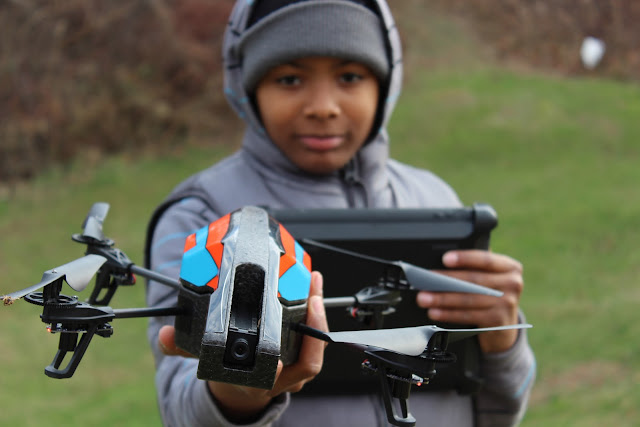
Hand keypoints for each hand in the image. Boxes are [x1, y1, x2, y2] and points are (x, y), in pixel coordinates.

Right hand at [158, 271, 327, 421]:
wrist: (241, 387)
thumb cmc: (228, 370)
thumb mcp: (204, 361)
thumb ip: (184, 348)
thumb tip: (162, 336)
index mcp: (255, 382)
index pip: (271, 380)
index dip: (277, 371)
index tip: (278, 359)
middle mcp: (280, 379)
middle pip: (307, 360)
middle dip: (313, 328)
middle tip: (312, 297)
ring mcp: (295, 370)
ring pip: (316, 347)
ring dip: (319, 314)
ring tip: (314, 282)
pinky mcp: (303, 356)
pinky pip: (316, 337)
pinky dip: (317, 312)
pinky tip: (313, 287)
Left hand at [416, 250, 523, 352]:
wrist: (503, 325)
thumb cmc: (489, 293)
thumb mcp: (490, 276)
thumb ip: (474, 266)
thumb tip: (442, 262)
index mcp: (509, 267)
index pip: (486, 259)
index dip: (465, 258)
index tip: (445, 259)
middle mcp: (513, 283)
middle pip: (474, 280)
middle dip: (446, 280)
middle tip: (426, 280)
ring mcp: (508, 304)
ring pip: (469, 299)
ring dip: (443, 299)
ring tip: (424, 298)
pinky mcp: (499, 321)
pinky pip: (468, 316)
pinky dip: (448, 314)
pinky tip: (435, 312)